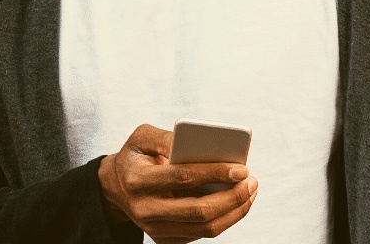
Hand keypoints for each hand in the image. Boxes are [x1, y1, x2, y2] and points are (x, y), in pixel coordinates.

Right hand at [98, 123, 257, 241]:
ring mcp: (154, 229)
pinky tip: (238, 202)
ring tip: (251, 191)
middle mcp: (144, 210)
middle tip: (252, 181)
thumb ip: (167, 136)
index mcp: (138, 180)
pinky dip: (226, 220)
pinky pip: (202, 234)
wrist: (116, 187)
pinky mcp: (165, 239)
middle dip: (232, 197)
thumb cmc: (137, 156)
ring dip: (235, 211)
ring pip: (204, 228)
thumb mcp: (142, 137)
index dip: (215, 173)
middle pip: (198, 210)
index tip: (242, 168)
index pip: (183, 177)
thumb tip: (199, 143)